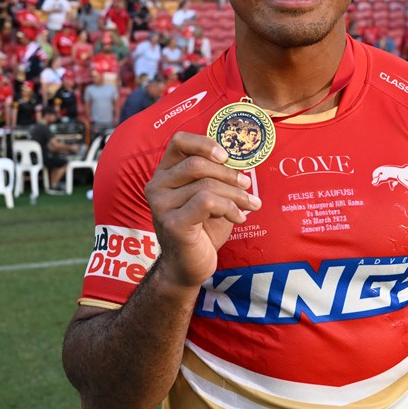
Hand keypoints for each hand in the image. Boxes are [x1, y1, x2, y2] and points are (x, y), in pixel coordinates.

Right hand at [145, 131, 260, 288]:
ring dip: (235, 194)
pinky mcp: (173, 223)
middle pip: (197, 164)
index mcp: (164, 173)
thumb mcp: (209, 196)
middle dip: (229, 174)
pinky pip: (208, 202)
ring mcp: (161, 205)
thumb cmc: (201, 228)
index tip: (226, 155)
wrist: (188, 266)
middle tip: (247, 186)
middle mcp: (157, 186)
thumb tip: (242, 163)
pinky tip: (238, 218)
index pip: (179, 142)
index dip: (205, 143)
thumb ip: (217, 177)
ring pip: (206, 185)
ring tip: (250, 205)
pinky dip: (230, 208)